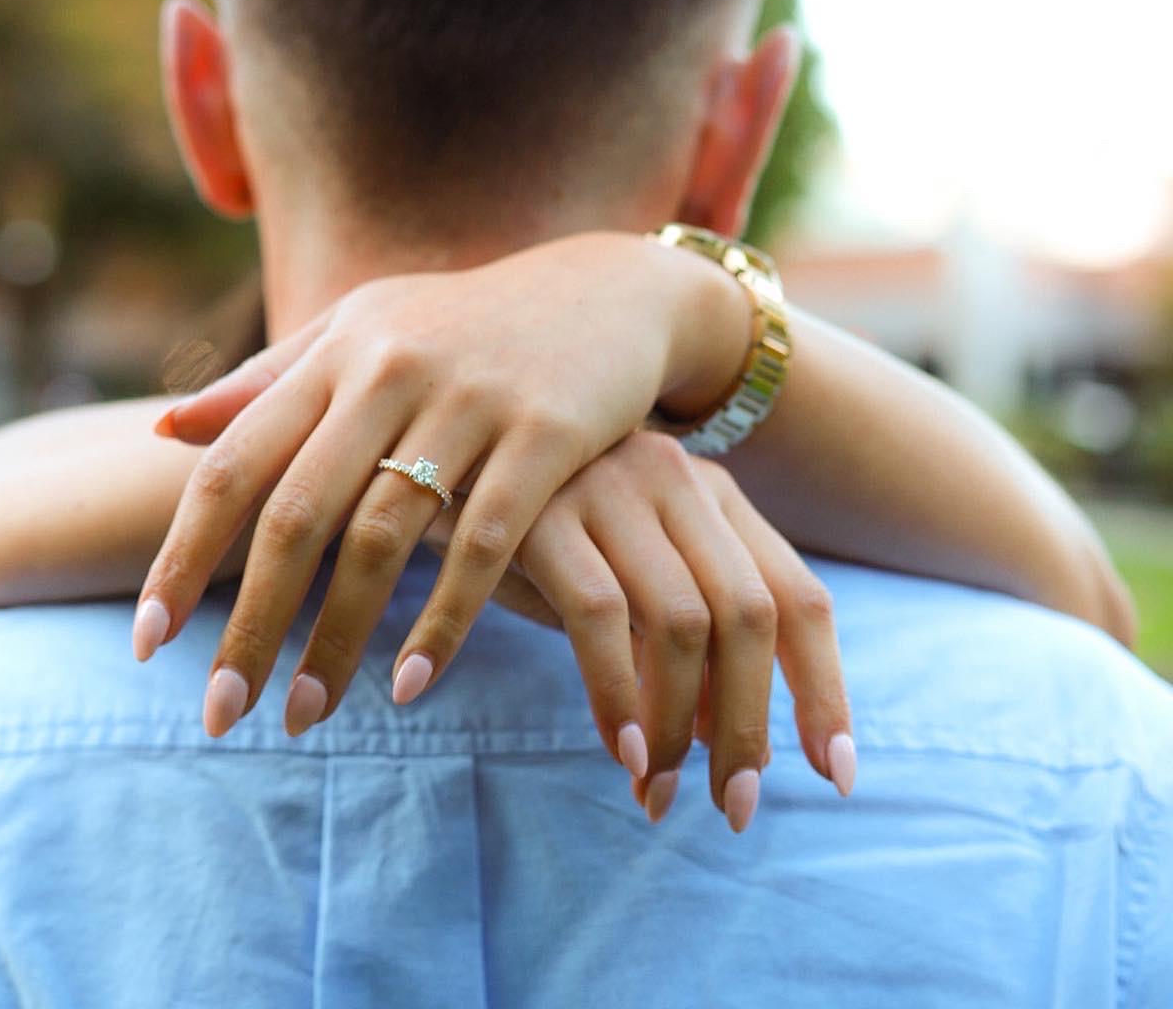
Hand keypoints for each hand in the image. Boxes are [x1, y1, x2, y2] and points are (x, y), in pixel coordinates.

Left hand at [131, 239, 746, 741]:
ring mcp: (470, 401)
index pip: (236, 463)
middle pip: (297, 515)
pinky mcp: (547, 433)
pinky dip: (443, 619)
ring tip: (304, 716)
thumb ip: (267, 380)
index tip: (145, 643)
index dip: (181, 554)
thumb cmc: (461, 325)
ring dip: (337, 640)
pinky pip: (482, 543)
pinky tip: (409, 685)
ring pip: (383, 539)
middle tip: (220, 714)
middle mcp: (390, 370)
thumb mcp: (361, 330)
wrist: (604, 291)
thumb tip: (164, 431)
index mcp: (335, 353)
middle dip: (251, 624)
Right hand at [417, 431, 852, 826]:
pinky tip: (613, 749)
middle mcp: (674, 477)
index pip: (799, 596)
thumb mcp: (625, 574)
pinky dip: (614, 694)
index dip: (824, 691)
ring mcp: (609, 485)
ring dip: (677, 725)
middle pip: (751, 615)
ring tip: (655, 793)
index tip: (832, 776)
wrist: (432, 457)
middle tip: (732, 808)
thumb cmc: (538, 533)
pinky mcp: (541, 509)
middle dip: (750, 726)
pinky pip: (599, 616)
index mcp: (712, 492)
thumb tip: (729, 746)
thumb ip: (680, 638)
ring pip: (683, 622)